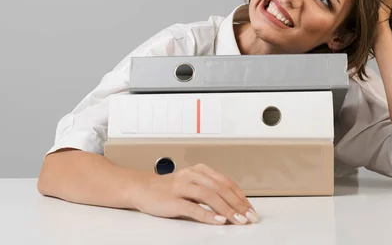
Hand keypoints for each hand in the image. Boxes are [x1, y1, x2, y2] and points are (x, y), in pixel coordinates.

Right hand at [131, 163, 258, 224]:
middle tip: (249, 216)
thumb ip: (210, 190)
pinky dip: (208, 214)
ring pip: (209, 196)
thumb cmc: (168, 188)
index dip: (241, 196)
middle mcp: (192, 175)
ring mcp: (182, 186)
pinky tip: (218, 220)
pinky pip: (193, 207)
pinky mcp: (173, 200)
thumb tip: (233, 204)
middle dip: (238, 204)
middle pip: (221, 189)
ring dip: (227, 209)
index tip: (250, 209)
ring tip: (238, 220)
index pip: (226, 182)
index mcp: (200, 170)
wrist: (141, 188)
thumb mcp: (192, 183)